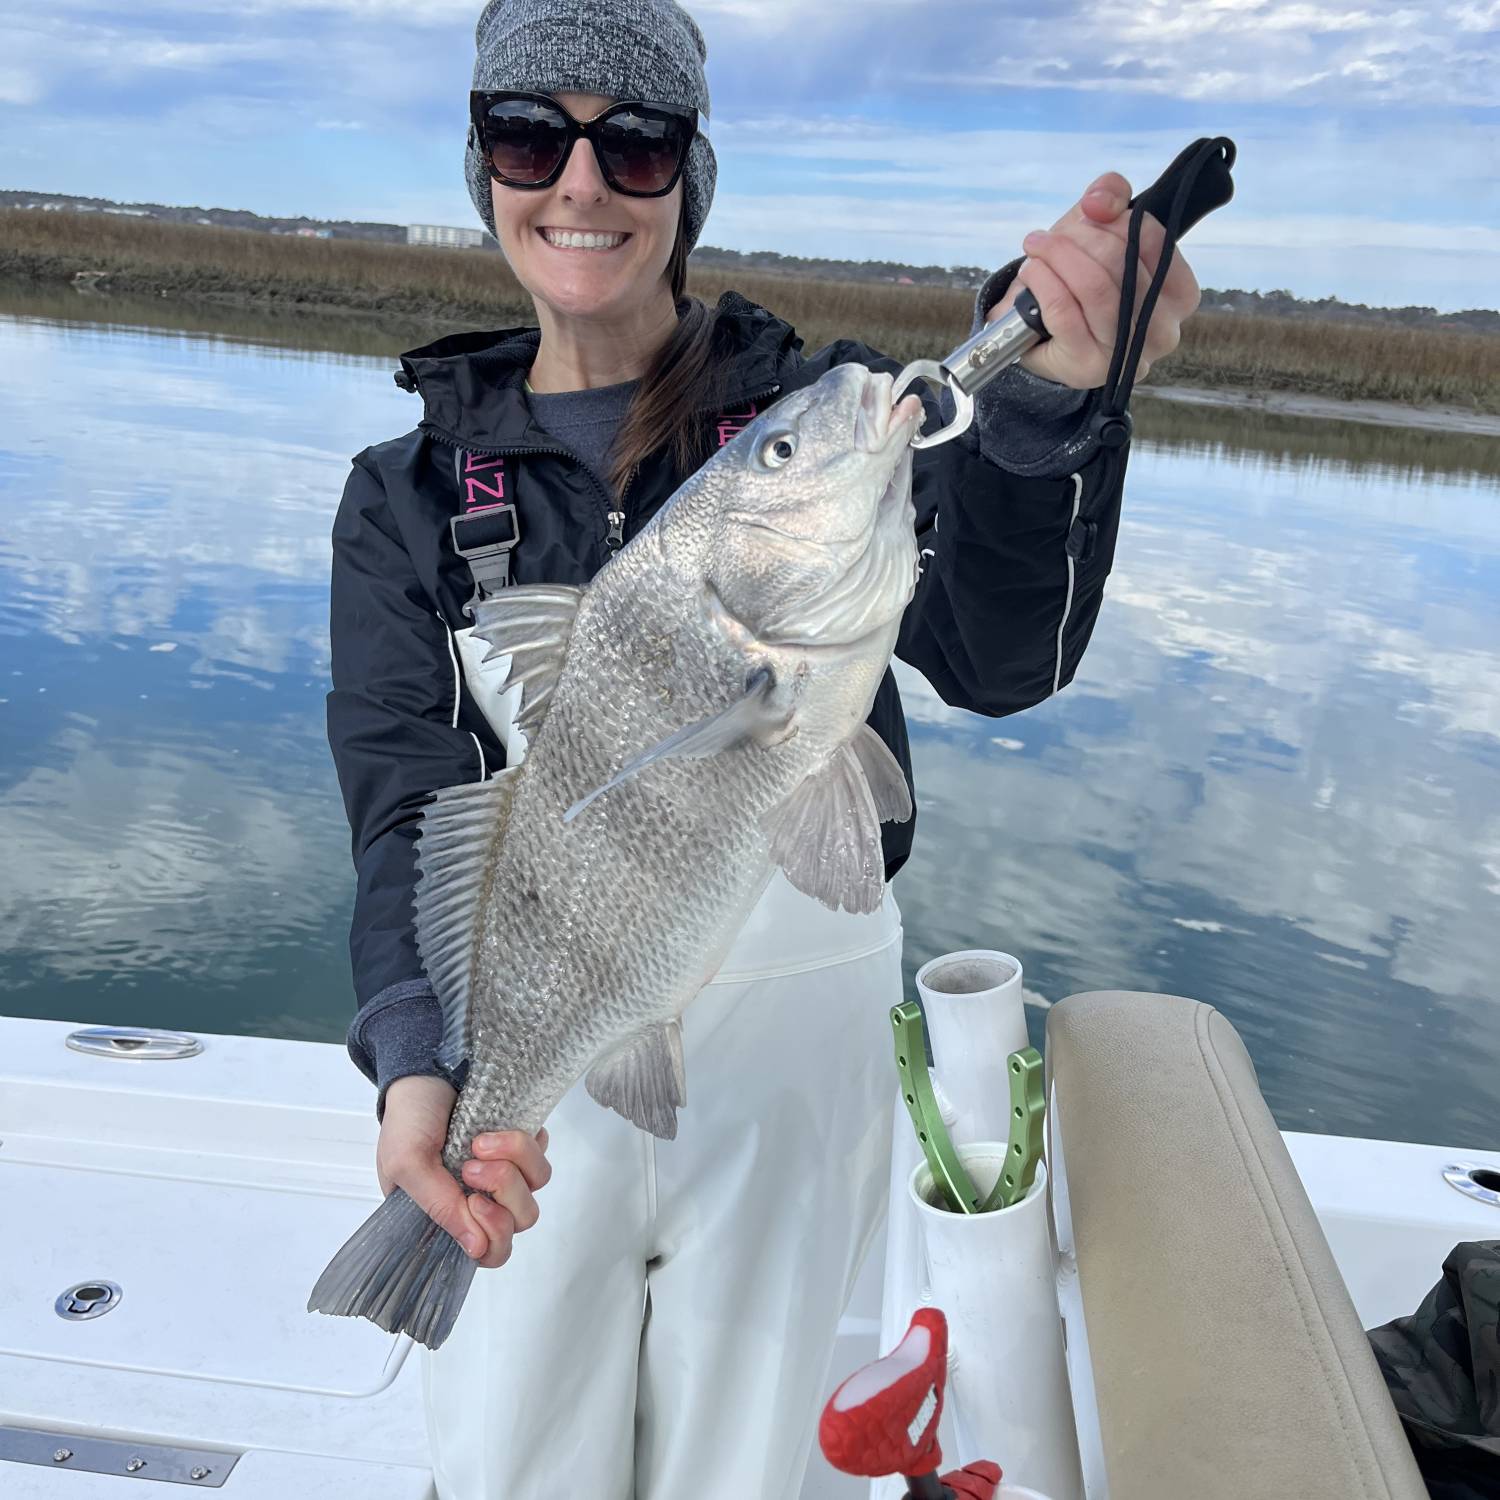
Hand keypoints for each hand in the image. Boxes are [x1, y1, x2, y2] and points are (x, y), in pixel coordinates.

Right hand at [377, 1074, 551, 1269]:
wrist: (426, 1068)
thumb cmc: (407, 1119)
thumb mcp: (407, 1164)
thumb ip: (439, 1207)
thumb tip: (476, 1249)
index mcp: (449, 1216)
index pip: (488, 1252)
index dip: (492, 1234)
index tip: (474, 1201)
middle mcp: (480, 1198)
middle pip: (519, 1221)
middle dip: (503, 1190)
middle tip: (472, 1164)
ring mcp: (504, 1171)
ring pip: (536, 1187)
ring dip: (513, 1161)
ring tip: (482, 1140)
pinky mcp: (520, 1145)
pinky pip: (541, 1156)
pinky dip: (525, 1143)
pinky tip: (497, 1126)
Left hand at [987, 172, 1201, 388]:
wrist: (1048, 337)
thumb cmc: (1083, 281)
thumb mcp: (1101, 230)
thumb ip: (1110, 196)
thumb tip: (1098, 201)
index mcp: (1181, 294)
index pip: (1151, 238)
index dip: (1113, 220)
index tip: (1086, 217)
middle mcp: (1164, 330)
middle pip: (1120, 262)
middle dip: (1077, 239)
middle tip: (1048, 236)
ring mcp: (1128, 355)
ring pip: (1094, 288)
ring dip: (1058, 258)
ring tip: (1036, 248)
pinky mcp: (1089, 368)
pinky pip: (1065, 313)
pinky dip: (1043, 284)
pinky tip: (1031, 272)